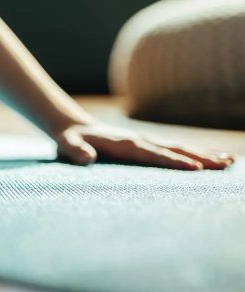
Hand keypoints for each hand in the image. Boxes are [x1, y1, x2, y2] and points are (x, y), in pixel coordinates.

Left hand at [53, 122, 234, 169]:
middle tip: (226, 164)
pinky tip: (212, 159)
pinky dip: (195, 154)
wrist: (73, 126)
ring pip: (179, 148)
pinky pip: (174, 150)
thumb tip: (86, 158)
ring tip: (230, 162)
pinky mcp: (147, 144)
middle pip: (174, 149)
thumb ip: (75, 151)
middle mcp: (140, 140)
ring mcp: (145, 141)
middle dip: (200, 157)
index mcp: (124, 144)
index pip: (153, 154)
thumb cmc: (70, 139)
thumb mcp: (66, 144)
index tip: (195, 168)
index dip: (173, 161)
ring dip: (204, 154)